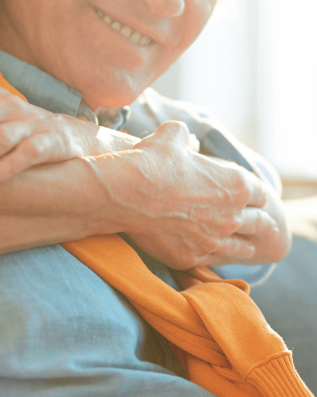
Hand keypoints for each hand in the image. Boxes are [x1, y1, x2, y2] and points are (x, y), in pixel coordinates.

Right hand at [87, 120, 283, 268]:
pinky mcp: (192, 257)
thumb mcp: (172, 136)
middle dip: (264, 224)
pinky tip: (218, 257)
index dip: (257, 193)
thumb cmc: (152, 162)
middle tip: (268, 227)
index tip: (255, 196)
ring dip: (246, 247)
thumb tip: (183, 137)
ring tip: (249, 249)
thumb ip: (185, 136)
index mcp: (235, 184)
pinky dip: (217, 258)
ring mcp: (213, 240)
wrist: (127, 193)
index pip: (259, 192)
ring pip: (241, 248)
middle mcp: (231, 215)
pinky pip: (213, 261)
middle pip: (259, 223)